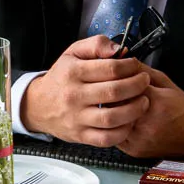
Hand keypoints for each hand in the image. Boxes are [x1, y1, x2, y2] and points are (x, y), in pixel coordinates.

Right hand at [21, 36, 151, 146]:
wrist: (38, 105)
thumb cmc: (61, 78)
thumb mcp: (73, 53)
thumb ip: (96, 45)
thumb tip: (119, 49)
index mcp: (73, 72)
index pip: (110, 68)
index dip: (130, 66)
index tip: (136, 65)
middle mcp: (73, 95)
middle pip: (114, 92)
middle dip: (137, 86)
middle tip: (145, 81)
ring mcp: (77, 118)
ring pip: (112, 117)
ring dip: (135, 110)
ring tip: (144, 101)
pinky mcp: (80, 135)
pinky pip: (107, 138)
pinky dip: (124, 131)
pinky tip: (130, 121)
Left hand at [116, 66, 183, 160]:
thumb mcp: (167, 84)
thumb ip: (143, 70)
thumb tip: (123, 59)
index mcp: (157, 103)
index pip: (124, 85)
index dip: (117, 78)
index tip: (116, 75)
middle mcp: (146, 123)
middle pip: (113, 103)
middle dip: (110, 94)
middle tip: (110, 88)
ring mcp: (139, 139)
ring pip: (110, 119)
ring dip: (110, 109)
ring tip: (116, 103)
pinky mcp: (133, 150)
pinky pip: (113, 134)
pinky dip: (114, 124)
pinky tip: (120, 117)